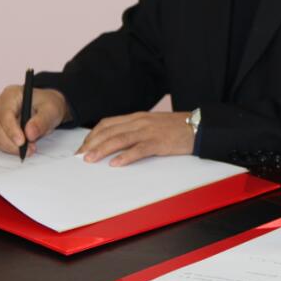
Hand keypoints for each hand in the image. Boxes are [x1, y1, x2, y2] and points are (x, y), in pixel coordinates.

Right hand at [0, 85, 68, 155]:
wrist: (47, 108)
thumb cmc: (48, 104)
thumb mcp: (51, 110)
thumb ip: (41, 121)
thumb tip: (29, 134)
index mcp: (11, 94)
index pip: (5, 114)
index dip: (11, 130)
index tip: (22, 142)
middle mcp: (0, 105)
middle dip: (13, 142)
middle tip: (31, 149)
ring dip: (12, 147)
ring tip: (30, 148)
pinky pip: (0, 142)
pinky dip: (11, 148)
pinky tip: (24, 147)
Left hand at [78, 111, 193, 166]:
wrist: (199, 127)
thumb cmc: (177, 128)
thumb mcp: (153, 125)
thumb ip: (136, 130)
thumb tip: (118, 144)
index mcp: (137, 117)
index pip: (108, 124)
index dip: (92, 135)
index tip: (83, 147)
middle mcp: (140, 122)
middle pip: (109, 131)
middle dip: (91, 144)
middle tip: (80, 157)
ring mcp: (149, 131)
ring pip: (119, 139)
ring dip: (102, 149)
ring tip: (90, 160)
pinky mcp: (159, 142)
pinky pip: (139, 149)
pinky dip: (125, 156)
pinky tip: (116, 164)